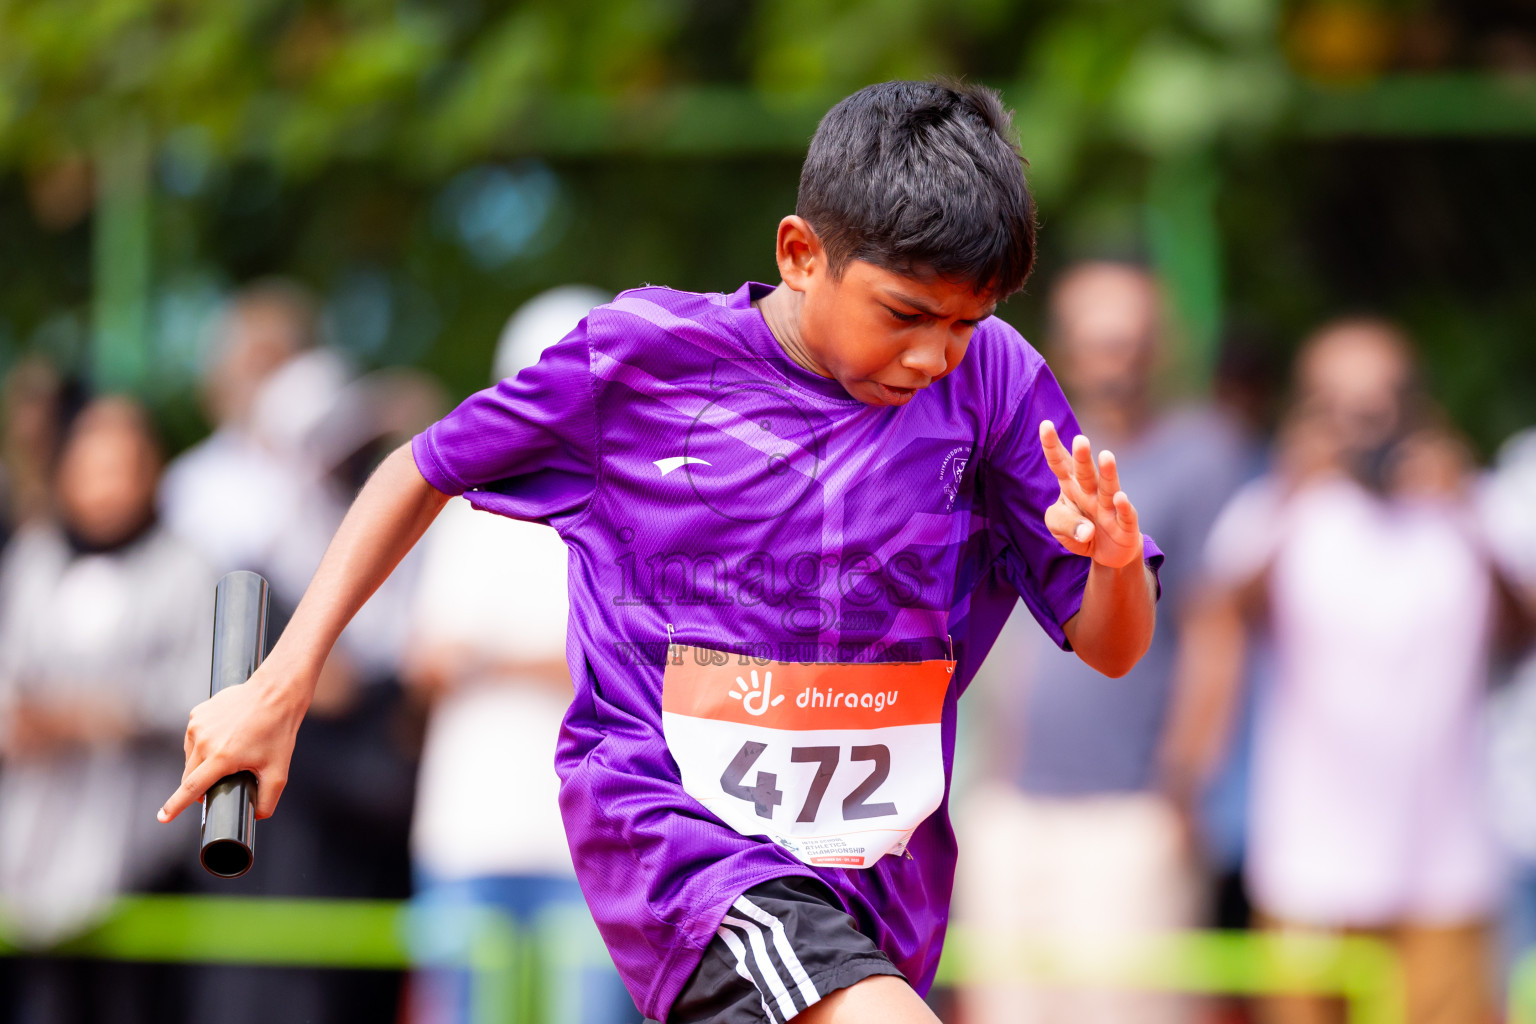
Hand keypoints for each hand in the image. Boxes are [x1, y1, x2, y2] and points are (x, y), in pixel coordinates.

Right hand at [158, 654, 310, 823]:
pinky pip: (194, 738)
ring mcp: (198, 724)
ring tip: (231, 753)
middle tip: (222, 782)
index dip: (175, 806)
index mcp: (221, 757)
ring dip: (202, 763)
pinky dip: (204, 744)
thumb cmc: (278, 731)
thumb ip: (268, 799)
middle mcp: (204, 741)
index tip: (162, 818)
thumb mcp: (279, 771)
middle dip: (200, 785)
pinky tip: (224, 737)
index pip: (191, 788)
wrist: (276, 692)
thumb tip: (257, 817)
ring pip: (190, 757)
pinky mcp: (197, 713)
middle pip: (190, 775)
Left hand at [1039, 420, 1143, 568]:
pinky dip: (1123, 507)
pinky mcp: (1125, 525)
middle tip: (1080, 439)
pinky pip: (1125, 515)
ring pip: (1108, 488)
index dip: (1052, 446)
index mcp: (1071, 486)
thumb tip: (1086, 531)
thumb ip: (1063, 523)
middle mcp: (1092, 492)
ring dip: (1108, 473)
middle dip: (1082, 457)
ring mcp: (1110, 507)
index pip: (1060, 464)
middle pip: (1085, 473)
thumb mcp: (1057, 526)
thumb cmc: (1078, 529)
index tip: (1045, 424)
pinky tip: (1120, 498)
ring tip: (1106, 456)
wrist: (1105, 551)